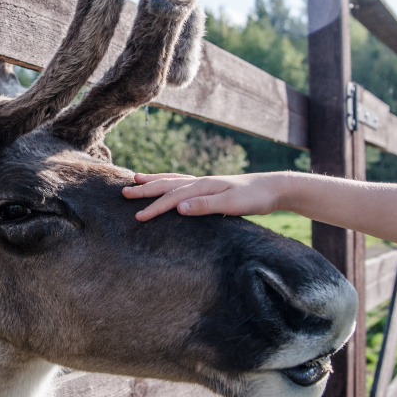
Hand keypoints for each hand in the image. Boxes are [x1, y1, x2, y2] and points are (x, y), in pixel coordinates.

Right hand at [122, 172, 284, 220]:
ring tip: (136, 179)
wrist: (272, 188)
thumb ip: (205, 205)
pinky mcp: (209, 188)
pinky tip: (166, 184)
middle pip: (166, 184)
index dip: (154, 207)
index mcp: (202, 186)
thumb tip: (178, 207)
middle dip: (144, 189)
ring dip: (153, 181)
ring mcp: (204, 183)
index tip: (137, 217)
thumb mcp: (231, 205)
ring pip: (172, 180)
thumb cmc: (254, 198)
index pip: (172, 198)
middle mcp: (200, 182)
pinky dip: (168, 182)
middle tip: (124, 192)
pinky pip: (181, 183)